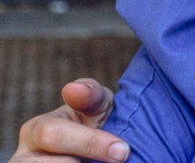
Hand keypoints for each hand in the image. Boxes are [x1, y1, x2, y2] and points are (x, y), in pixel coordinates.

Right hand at [9, 79, 127, 162]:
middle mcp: (24, 159)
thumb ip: (89, 95)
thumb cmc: (94, 123)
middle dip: (91, 159)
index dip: (91, 143)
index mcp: (36, 130)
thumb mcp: (95, 106)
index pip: (54, 135)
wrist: (94, 150)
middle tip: (121, 159)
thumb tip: (73, 89)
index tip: (122, 150)